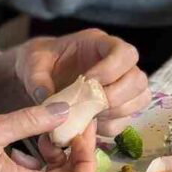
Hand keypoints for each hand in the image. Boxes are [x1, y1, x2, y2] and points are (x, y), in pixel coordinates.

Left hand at [11, 30, 150, 136]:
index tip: (88, 82)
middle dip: (117, 96)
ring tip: (88, 116)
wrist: (36, 77)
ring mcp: (120, 86)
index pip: (125, 53)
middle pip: (138, 79)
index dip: (113, 69)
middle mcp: (117, 64)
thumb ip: (37, 78)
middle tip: (91, 105)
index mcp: (100, 44)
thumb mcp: (32, 63)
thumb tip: (47, 98)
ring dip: (116, 113)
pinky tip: (88, 125)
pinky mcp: (116, 108)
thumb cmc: (39, 62)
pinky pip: (125, 121)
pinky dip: (108, 127)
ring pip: (139, 100)